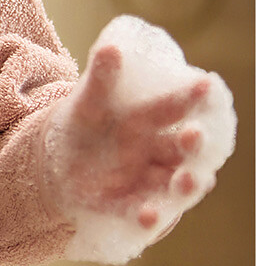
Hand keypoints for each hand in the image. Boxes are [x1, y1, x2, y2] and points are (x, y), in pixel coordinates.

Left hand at [52, 43, 214, 229]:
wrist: (57, 163)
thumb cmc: (84, 128)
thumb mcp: (87, 103)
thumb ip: (100, 79)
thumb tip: (111, 48)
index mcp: (150, 120)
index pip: (176, 107)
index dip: (192, 97)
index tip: (207, 82)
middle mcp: (158, 152)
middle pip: (184, 149)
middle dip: (194, 144)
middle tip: (195, 135)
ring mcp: (146, 181)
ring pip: (175, 184)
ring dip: (185, 184)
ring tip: (190, 180)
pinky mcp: (127, 207)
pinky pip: (140, 214)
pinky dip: (147, 217)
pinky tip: (148, 216)